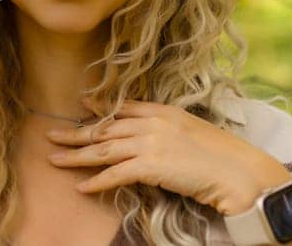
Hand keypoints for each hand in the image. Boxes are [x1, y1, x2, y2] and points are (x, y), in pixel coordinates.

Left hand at [45, 97, 291, 215]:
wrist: (240, 172)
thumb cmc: (225, 158)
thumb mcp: (194, 133)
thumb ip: (171, 131)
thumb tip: (156, 142)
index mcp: (164, 112)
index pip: (125, 108)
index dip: (101, 107)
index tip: (82, 104)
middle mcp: (153, 123)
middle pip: (105, 129)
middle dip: (76, 133)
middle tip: (51, 135)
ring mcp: (150, 143)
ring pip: (102, 150)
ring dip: (75, 156)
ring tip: (53, 160)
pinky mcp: (150, 166)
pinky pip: (115, 174)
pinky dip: (96, 182)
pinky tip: (81, 188)